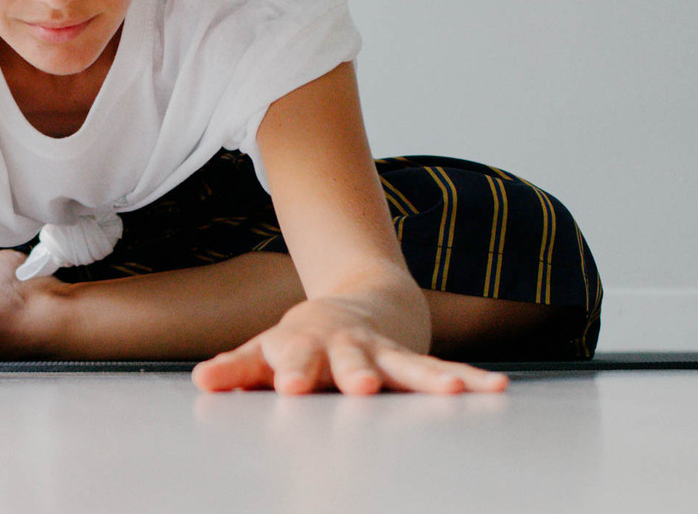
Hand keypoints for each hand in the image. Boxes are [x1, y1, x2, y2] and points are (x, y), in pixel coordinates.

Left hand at [191, 296, 507, 394]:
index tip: (289, 386)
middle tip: (361, 387)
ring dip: (429, 379)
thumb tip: (201, 380)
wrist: (355, 304)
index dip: (293, 370)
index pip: (295, 359)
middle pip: (352, 360)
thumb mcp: (265, 351)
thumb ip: (237, 368)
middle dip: (356, 373)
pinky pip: (444, 373)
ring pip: (407, 367)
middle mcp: (348, 347)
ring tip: (451, 392)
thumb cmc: (301, 341)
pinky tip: (496, 389)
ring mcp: (384, 353)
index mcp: (305, 346)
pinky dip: (470, 380)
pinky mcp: (414, 361)